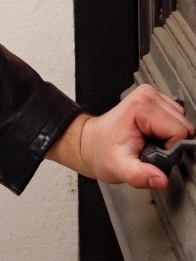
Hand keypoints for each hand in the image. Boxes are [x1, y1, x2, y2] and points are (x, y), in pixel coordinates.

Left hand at [46, 85, 193, 188]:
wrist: (91, 143)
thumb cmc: (102, 152)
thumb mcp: (121, 169)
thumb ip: (141, 176)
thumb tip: (161, 179)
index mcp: (141, 106)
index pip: (180, 131)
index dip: (171, 150)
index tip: (154, 154)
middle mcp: (148, 96)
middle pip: (184, 125)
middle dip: (172, 144)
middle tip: (151, 150)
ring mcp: (151, 96)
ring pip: (182, 122)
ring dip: (171, 138)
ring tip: (150, 144)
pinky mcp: (154, 101)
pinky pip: (176, 119)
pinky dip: (169, 132)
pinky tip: (153, 137)